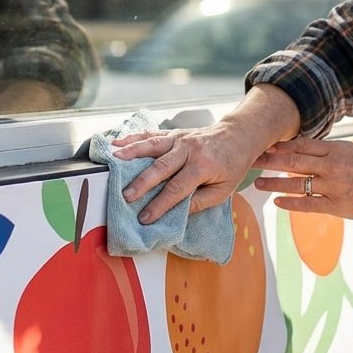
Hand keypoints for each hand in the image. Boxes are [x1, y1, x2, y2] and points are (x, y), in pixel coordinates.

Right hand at [111, 84, 300, 222]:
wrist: (238, 136)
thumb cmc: (231, 165)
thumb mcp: (224, 189)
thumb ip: (200, 202)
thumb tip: (177, 214)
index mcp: (203, 166)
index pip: (177, 189)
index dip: (160, 205)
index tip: (145, 218)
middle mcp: (189, 150)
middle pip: (162, 167)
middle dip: (142, 183)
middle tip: (126, 196)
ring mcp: (179, 139)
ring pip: (152, 145)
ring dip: (132, 152)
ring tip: (114, 159)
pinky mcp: (173, 134)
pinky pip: (151, 135)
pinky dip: (133, 138)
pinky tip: (117, 143)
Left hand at [251, 137, 352, 222]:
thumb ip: (335, 153)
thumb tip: (312, 152)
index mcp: (338, 149)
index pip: (302, 145)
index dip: (280, 146)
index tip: (264, 146)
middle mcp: (333, 165)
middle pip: (293, 160)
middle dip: (270, 160)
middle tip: (251, 160)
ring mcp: (334, 186)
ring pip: (296, 182)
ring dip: (274, 182)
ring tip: (258, 184)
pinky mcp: (338, 206)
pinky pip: (308, 204)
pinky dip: (290, 203)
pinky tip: (277, 202)